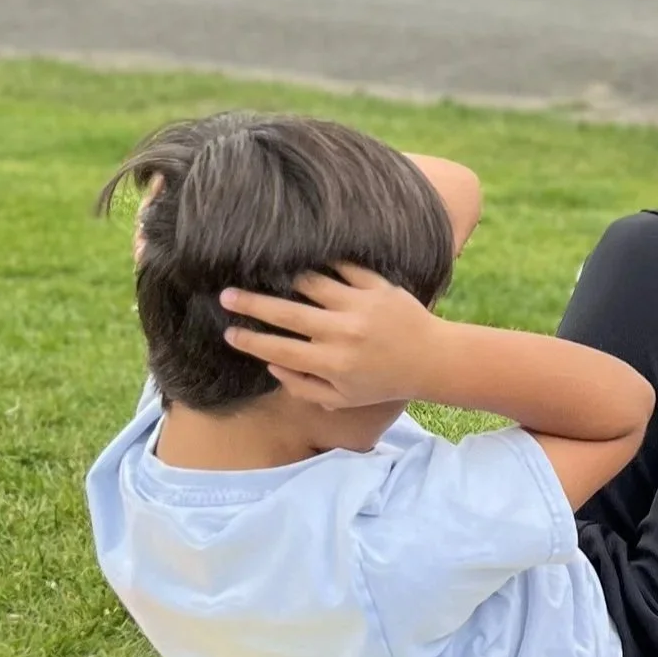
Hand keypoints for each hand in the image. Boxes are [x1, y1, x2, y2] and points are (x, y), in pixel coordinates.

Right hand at [219, 265, 446, 408]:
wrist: (432, 359)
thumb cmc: (383, 382)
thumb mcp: (342, 399)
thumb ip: (303, 387)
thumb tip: (271, 365)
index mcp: (332, 363)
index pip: (279, 349)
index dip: (250, 341)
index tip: (228, 332)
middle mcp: (343, 333)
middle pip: (287, 313)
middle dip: (251, 303)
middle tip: (225, 294)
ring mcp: (361, 306)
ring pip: (312, 284)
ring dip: (286, 278)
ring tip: (266, 271)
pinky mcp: (378, 287)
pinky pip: (345, 267)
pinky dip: (324, 262)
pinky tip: (307, 258)